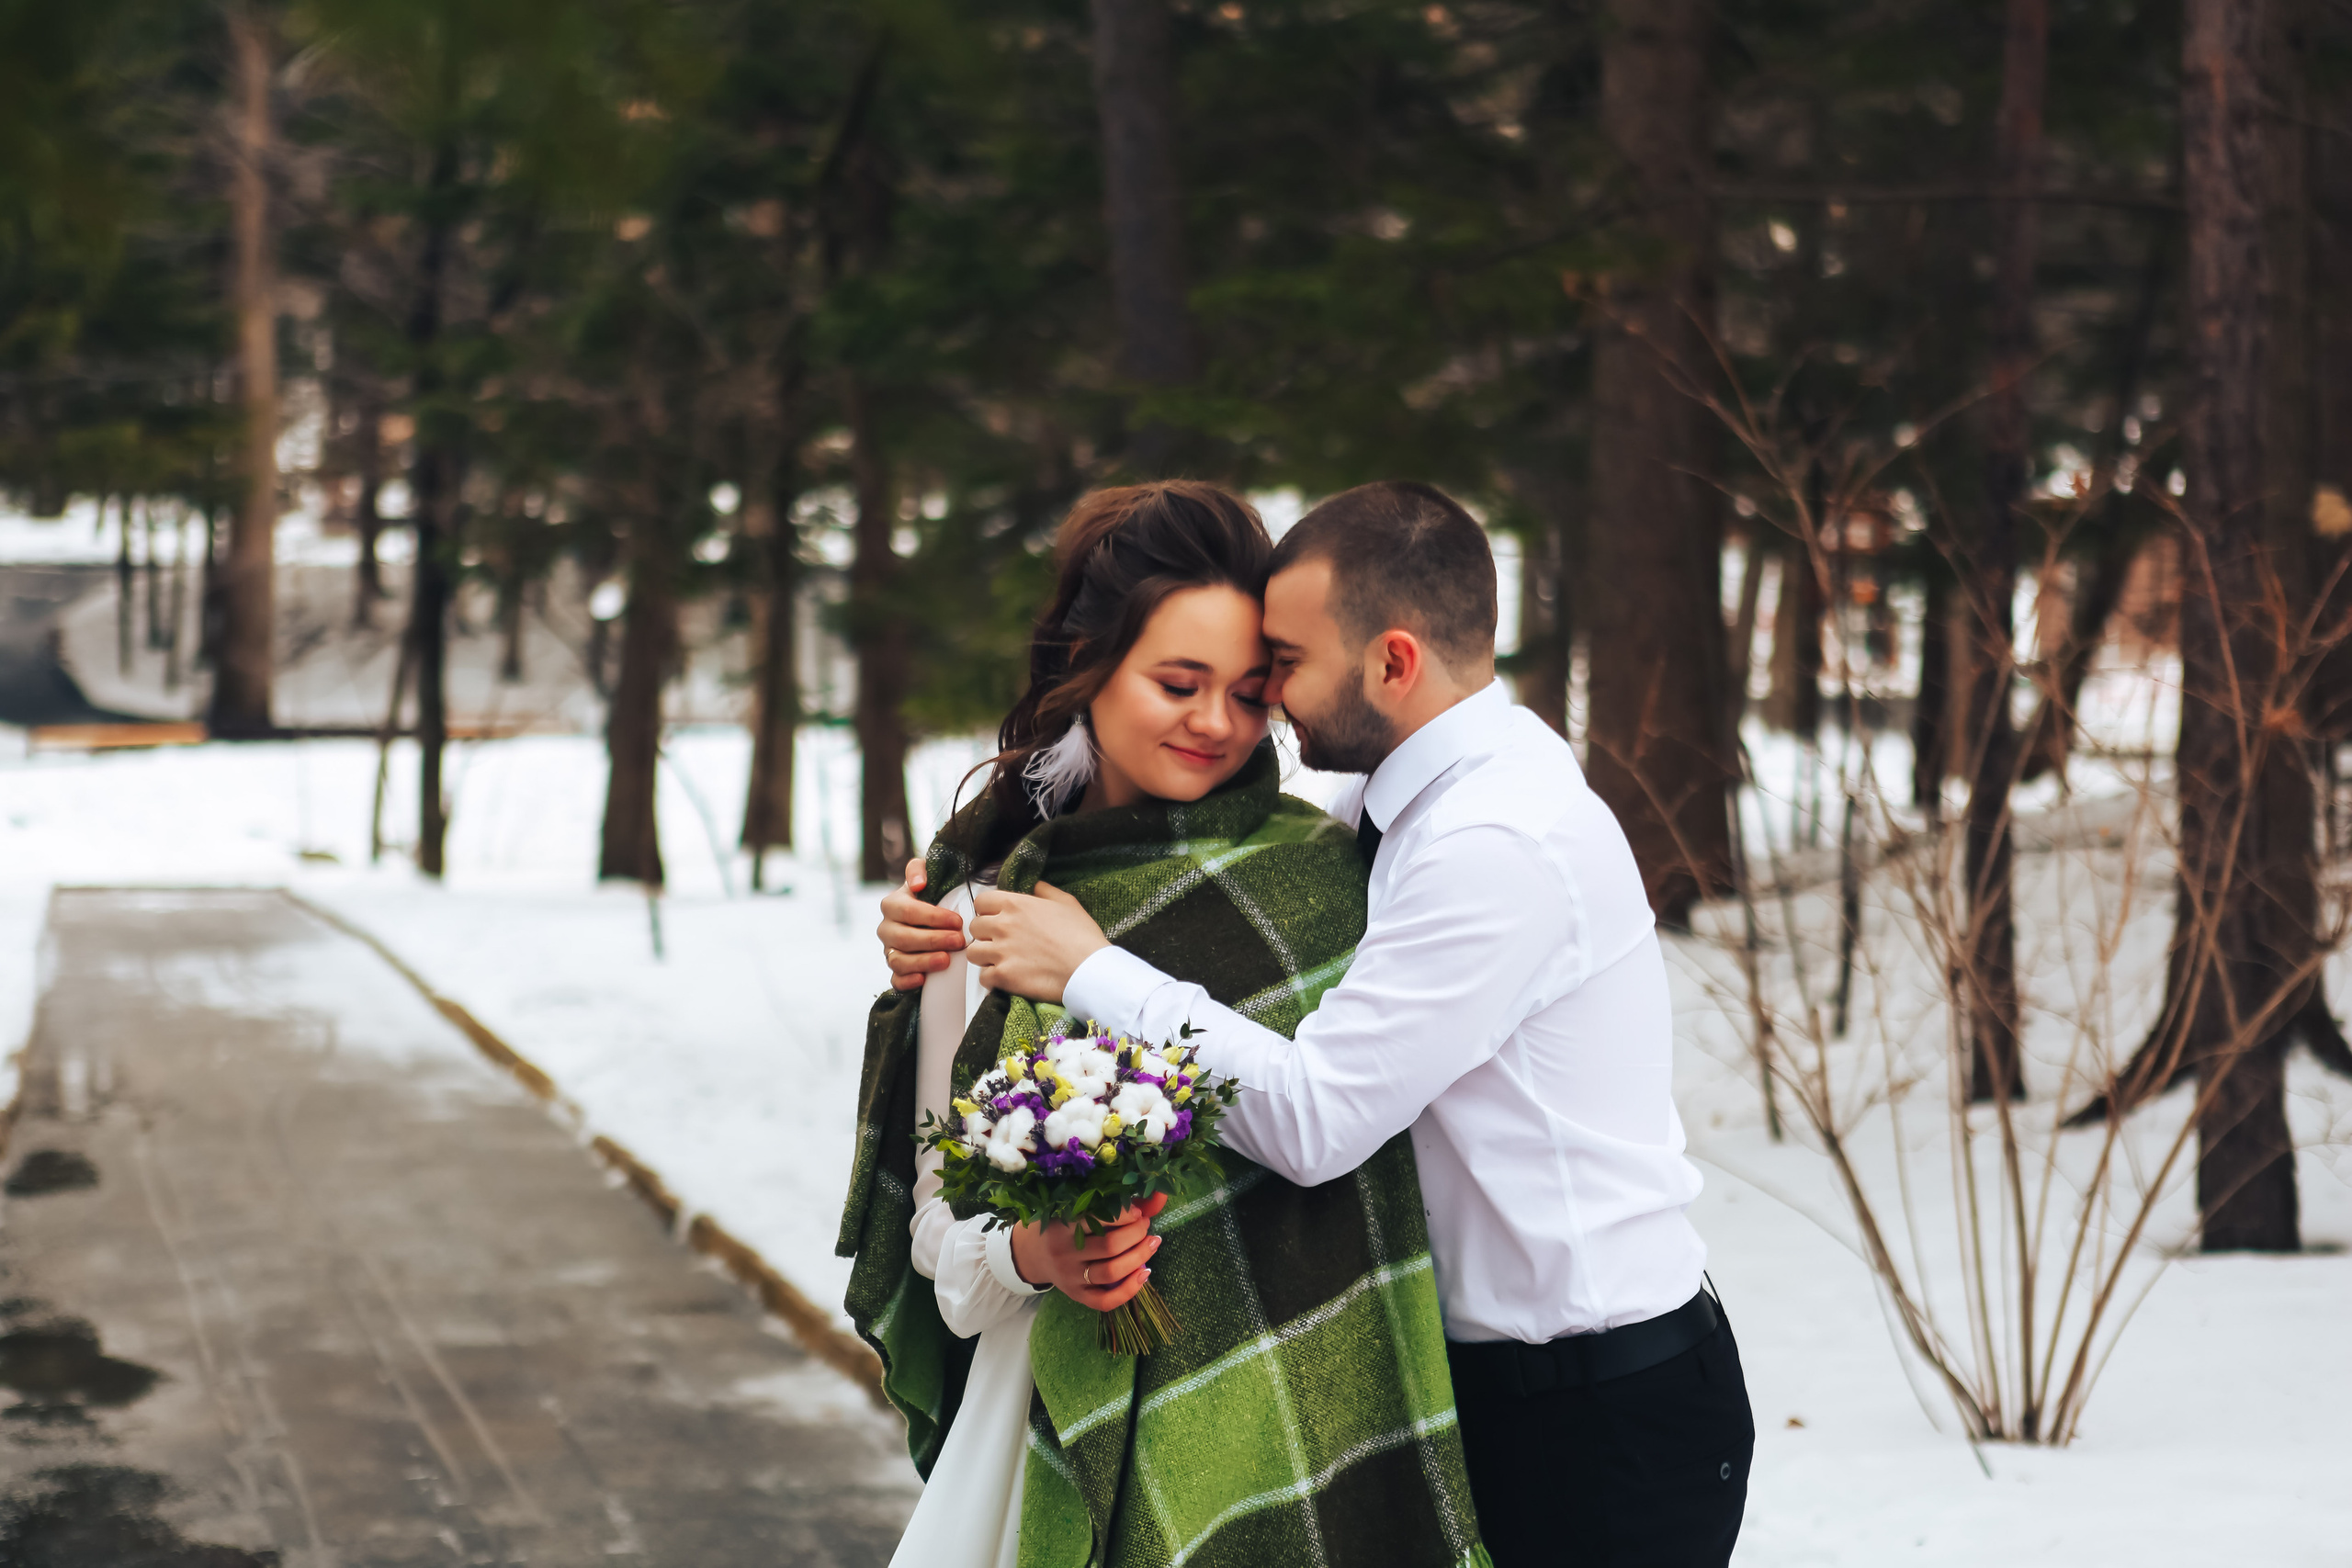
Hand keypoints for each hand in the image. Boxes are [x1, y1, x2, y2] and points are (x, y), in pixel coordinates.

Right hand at [879, 858, 965, 992]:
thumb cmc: (930, 896)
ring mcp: (889, 950)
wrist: (929, 918)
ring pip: (899, 961)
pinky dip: (907, 982)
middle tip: (959, 941)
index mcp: (891, 905)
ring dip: (923, 961)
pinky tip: (923, 979)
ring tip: (946, 960)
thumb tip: (919, 884)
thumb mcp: (926, 876)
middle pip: (904, 938)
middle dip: (934, 940)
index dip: (933, 917)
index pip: (908, 911)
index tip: (958, 921)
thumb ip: (918, 869)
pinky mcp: (896, 970)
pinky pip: (895, 980)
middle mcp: (886, 928)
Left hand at [965, 882, 1107, 1002]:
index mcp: (1016, 904)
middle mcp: (1003, 925)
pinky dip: (992, 978)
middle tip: (1000, 941)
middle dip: (985, 933)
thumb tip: (1034, 886)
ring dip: (985, 956)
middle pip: (974, 927)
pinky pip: (983, 977)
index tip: (996, 918)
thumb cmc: (1081, 935)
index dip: (988, 910)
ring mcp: (1001, 952)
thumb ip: (1044, 890)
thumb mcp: (1066, 902)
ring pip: (973, 952)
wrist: (1088, 970)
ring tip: (1000, 960)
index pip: (981, 901)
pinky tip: (1006, 977)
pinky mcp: (1003, 976)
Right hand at [1009, 1192, 1167, 1309]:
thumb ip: (1119, 1202)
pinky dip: (1129, 1290)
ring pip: (1111, 1272)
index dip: (1125, 1215)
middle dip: (1137, 1234)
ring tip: (1152, 1243)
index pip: (1098, 1219)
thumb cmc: (1062, 1224)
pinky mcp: (1076, 1296)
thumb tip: (1161, 1194)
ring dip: (1139, 1257)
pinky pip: (1105, 1301)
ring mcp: (1070, 1278)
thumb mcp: (1079, 1208)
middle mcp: (1064, 1253)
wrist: (1032, 1253)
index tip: (1137, 1211)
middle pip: (1110, 1246)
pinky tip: (1144, 1273)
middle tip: (1146, 1226)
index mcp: (1062, 1225)